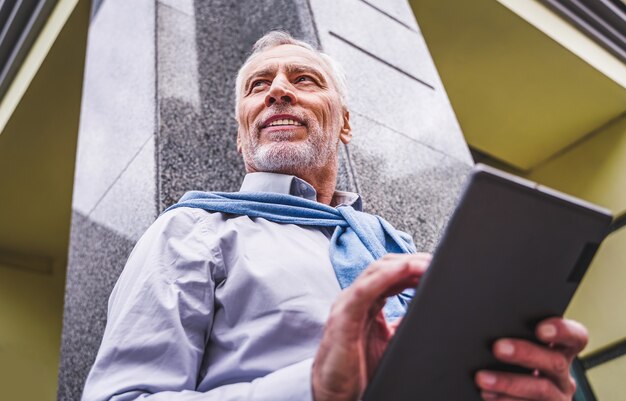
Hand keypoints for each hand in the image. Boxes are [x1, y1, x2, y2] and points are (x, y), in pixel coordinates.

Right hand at [312, 253, 430, 400]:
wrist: (336, 394)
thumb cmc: (358, 369)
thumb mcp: (391, 342)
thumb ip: (405, 324)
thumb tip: (431, 313)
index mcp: (368, 302)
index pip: (391, 273)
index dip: (414, 266)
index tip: (437, 266)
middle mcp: (357, 298)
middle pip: (385, 266)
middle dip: (412, 261)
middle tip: (437, 262)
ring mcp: (348, 304)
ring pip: (375, 272)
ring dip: (403, 264)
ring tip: (426, 263)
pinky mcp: (343, 317)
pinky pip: (364, 290)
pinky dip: (385, 276)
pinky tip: (404, 269)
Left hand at [475, 317, 588, 399]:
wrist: (516, 399)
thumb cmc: (513, 370)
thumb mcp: (520, 355)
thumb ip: (515, 341)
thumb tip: (493, 333)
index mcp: (561, 353)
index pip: (576, 338)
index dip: (563, 332)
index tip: (540, 330)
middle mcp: (563, 376)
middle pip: (556, 362)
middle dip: (525, 354)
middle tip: (498, 348)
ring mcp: (558, 398)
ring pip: (542, 389)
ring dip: (509, 382)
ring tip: (482, 378)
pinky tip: (488, 395)